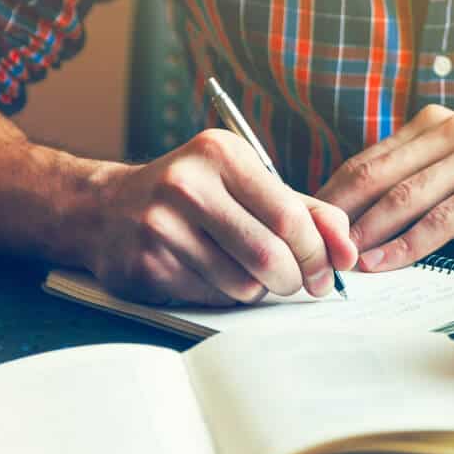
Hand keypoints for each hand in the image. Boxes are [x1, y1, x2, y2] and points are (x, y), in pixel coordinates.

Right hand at [85, 130, 356, 304]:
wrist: (105, 208)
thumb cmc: (194, 196)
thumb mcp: (247, 184)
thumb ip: (305, 210)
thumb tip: (348, 249)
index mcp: (220, 154)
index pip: (290, 216)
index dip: (318, 252)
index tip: (330, 269)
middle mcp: (187, 185)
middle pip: (269, 255)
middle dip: (296, 278)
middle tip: (300, 283)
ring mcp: (161, 226)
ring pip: (243, 284)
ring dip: (259, 289)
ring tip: (246, 270)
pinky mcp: (146, 265)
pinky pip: (213, 298)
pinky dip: (226, 296)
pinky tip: (211, 274)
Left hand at [317, 105, 453, 271]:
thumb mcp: (453, 173)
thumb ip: (411, 181)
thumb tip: (351, 217)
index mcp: (435, 122)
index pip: (368, 159)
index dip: (333, 194)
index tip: (309, 224)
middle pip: (379, 174)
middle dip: (343, 215)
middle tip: (317, 246)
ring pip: (407, 197)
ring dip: (369, 234)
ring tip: (345, 260)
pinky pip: (443, 220)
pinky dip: (409, 246)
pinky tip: (386, 263)